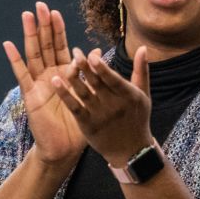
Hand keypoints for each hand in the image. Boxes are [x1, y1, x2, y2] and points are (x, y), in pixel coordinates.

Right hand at [3, 2, 84, 165]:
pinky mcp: (30, 95)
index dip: (57, 30)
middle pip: (45, 45)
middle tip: (40, 5)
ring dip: (30, 35)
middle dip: (43, 25)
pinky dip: (14, 59)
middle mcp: (50, 75)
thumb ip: (91, 74)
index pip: (60, 47)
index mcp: (65, 74)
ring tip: (26, 16)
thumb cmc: (80, 123)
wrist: (65, 148)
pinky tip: (8, 44)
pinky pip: (21, 74)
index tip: (55, 12)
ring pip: (33, 54)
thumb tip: (96, 52)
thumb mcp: (89, 95)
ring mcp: (38, 83)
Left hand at [53, 47, 155, 167]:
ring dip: (73, 77)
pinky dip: (65, 94)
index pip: (113, 79)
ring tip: (66, 63)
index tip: (92, 54)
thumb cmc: (138, 118)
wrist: (131, 151)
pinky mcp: (88, 125)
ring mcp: (100, 116)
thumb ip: (141, 70)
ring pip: (84, 93)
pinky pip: (74, 107)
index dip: (102, 67)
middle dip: (86, 66)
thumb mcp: (143, 95)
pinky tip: (55, 81)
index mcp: (129, 96)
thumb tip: (143, 47)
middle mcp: (114, 106)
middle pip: (97, 83)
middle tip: (76, 51)